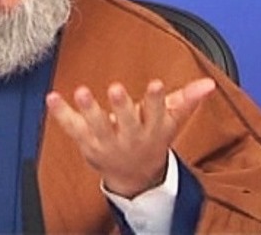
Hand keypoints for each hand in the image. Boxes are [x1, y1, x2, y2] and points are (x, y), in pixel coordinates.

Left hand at [45, 77, 215, 197]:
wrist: (134, 176)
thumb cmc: (152, 139)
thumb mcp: (170, 121)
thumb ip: (186, 100)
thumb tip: (209, 83)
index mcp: (153, 129)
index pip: (156, 114)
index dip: (156, 100)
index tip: (155, 84)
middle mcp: (130, 137)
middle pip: (127, 122)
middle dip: (122, 107)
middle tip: (116, 89)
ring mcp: (107, 141)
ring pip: (98, 126)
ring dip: (90, 109)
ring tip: (82, 92)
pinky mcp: (87, 142)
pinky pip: (72, 127)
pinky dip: (61, 113)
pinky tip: (52, 97)